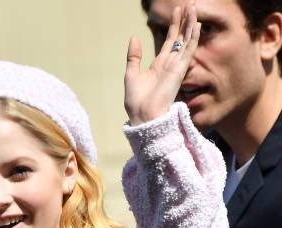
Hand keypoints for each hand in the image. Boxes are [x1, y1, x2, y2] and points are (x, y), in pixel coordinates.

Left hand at [124, 2, 200, 124]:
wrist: (143, 116)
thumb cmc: (136, 102)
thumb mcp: (131, 75)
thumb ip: (134, 57)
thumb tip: (134, 38)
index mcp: (159, 65)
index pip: (170, 41)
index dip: (174, 26)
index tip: (177, 11)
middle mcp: (170, 65)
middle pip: (180, 38)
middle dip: (184, 21)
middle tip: (188, 4)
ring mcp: (176, 67)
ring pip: (186, 41)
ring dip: (190, 24)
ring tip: (192, 7)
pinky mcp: (179, 71)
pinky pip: (188, 51)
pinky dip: (193, 38)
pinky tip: (196, 24)